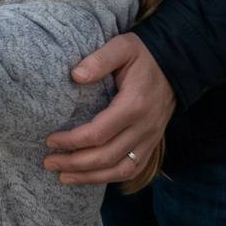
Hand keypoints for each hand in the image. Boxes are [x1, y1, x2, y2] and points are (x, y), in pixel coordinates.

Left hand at [43, 34, 176, 185]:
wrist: (176, 65)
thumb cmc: (143, 55)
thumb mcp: (122, 47)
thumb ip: (99, 60)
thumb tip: (75, 76)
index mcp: (134, 105)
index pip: (98, 133)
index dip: (72, 141)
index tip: (50, 140)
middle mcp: (144, 127)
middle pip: (106, 156)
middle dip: (75, 164)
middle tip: (49, 162)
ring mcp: (151, 139)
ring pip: (121, 170)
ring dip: (91, 177)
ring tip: (64, 177)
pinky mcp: (153, 144)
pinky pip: (134, 170)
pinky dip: (111, 178)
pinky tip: (92, 178)